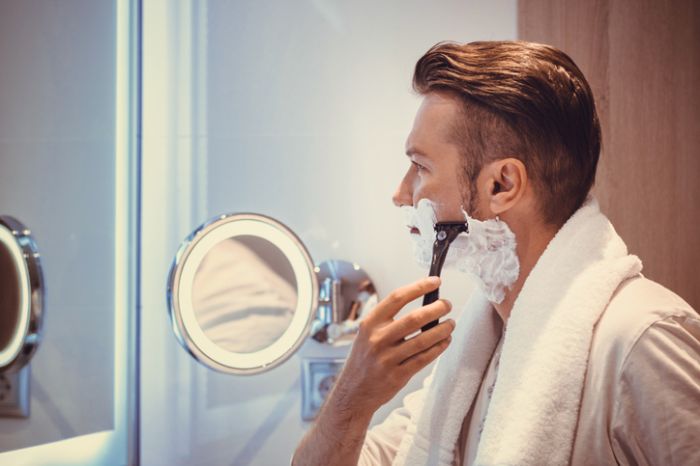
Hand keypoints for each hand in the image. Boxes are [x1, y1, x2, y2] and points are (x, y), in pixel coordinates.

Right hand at [331, 276, 454, 415]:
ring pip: (423, 339)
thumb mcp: (367, 334)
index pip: (397, 298)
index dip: (418, 287)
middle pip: (414, 318)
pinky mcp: (397, 376)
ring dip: (442, 329)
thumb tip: (421, 303)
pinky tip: (445, 341)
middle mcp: (377, 339)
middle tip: (447, 304)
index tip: (435, 281)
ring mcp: (387, 358)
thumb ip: (388, 320)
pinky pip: (424, 358)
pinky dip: (438, 348)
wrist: (352, 391)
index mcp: (370, 324)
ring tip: (451, 323)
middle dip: (437, 308)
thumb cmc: (364, 359)